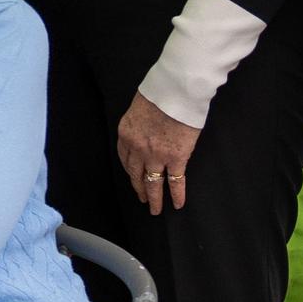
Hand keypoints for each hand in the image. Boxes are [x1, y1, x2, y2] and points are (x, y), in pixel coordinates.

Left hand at [116, 95, 203, 216]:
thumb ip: (140, 122)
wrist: (176, 91)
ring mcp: (156, 156)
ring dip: (154, 198)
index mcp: (126, 134)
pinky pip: (175, 181)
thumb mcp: (139, 106)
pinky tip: (178, 204)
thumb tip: (147, 128)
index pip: (125, 158)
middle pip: (136, 174)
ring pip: (153, 183)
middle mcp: (137, 148)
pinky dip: (177, 195)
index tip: (134, 177)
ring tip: (155, 210)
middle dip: (139, 189)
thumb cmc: (160, 92)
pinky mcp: (176, 158)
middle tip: (142, 200)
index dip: (130, 170)